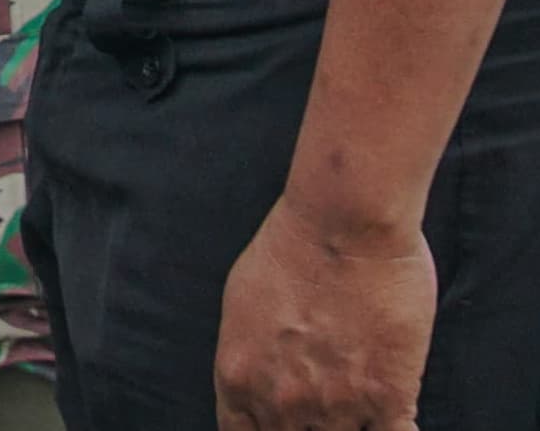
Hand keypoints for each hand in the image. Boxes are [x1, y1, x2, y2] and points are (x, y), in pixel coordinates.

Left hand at [215, 196, 433, 429]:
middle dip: (306, 430)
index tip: (278, 422)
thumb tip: (259, 376)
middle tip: (324, 412)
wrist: (344, 223)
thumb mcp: (242, 304)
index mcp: (238, 378)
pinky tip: (395, 418)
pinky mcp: (387, 398)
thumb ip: (250, 354)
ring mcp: (335, 405)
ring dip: (350, 428)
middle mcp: (281, 401)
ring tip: (359, 409)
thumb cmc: (291, 248)